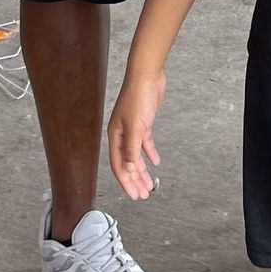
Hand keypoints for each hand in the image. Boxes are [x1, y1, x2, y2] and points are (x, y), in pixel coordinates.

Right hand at [108, 66, 165, 199]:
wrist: (147, 75)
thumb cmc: (138, 96)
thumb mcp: (136, 126)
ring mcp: (133, 129)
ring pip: (136, 155)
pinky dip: (149, 153)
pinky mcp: (143, 123)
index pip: (119, 165)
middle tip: (143, 195)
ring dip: (142, 170)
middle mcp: (122, 134)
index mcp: (115, 136)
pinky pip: (145, 143)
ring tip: (149, 184)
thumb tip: (129, 169)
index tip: (133, 196)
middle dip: (135, 180)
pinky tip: (155, 162)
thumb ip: (132, 149)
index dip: (126, 182)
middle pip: (127, 163)